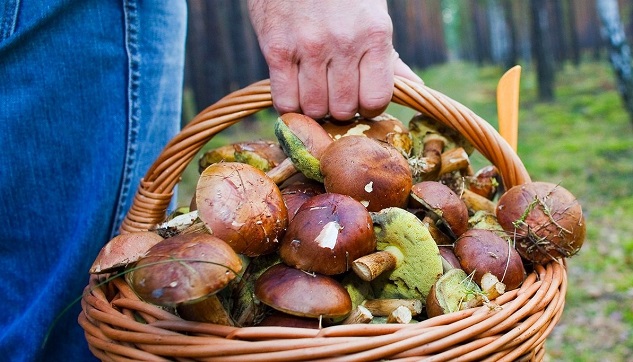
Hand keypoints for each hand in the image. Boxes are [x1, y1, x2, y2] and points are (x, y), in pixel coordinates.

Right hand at [248, 0, 422, 120]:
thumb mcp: (372, 16)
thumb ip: (389, 57)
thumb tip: (414, 87)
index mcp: (374, 34)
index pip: (376, 100)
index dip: (367, 106)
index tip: (359, 98)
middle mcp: (343, 43)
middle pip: (343, 109)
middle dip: (339, 108)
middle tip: (333, 94)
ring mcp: (308, 47)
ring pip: (313, 109)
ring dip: (313, 107)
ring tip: (313, 90)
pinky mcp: (277, 49)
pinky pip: (285, 100)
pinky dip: (289, 104)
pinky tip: (294, 92)